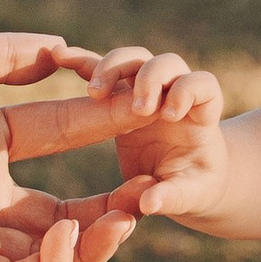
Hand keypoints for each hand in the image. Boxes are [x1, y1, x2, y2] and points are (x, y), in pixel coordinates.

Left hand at [0, 27, 143, 261]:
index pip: (61, 134)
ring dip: (97, 243)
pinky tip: (68, 235)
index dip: (105, 122)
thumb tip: (65, 48)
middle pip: (67, 207)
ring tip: (126, 216)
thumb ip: (5, 55)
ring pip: (52, 255)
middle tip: (152, 183)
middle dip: (114, 200)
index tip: (145, 104)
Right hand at [38, 47, 232, 240]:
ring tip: (95, 93)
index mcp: (199, 114)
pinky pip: (100, 70)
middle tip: (138, 109)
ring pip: (132, 60)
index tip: (168, 114)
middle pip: (166, 64)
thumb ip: (172, 197)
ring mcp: (145, 90)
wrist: (180, 179)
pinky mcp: (118, 95)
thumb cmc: (192, 186)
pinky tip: (58, 57)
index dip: (188, 91)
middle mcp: (174, 93)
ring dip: (113, 68)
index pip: (202, 85)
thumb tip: (150, 204)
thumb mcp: (189, 196)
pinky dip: (81, 62)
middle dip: (150, 79)